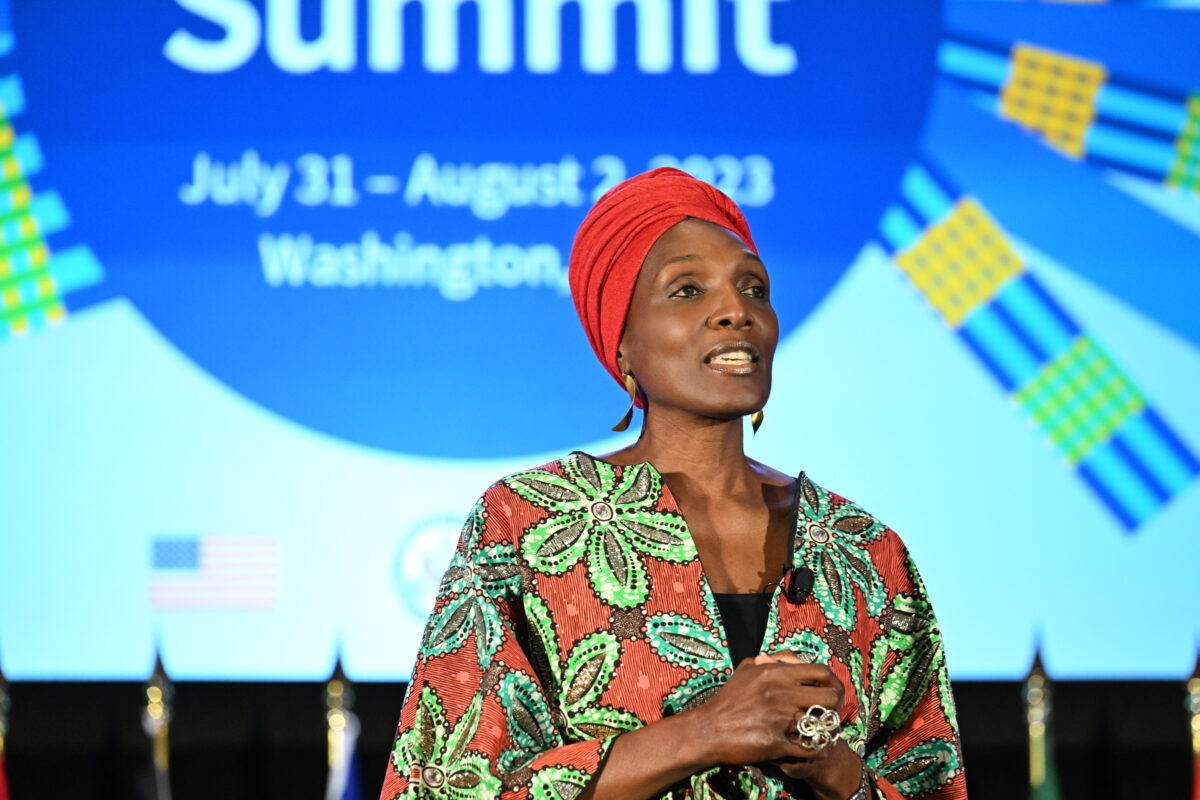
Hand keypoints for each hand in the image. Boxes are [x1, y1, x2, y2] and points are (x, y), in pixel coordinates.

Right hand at [685, 650, 841, 768]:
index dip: (832, 682)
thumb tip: (791, 658)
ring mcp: (778, 719)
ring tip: (820, 732)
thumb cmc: (728, 700)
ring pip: (821, 725)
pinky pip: (809, 749)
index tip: (832, 691)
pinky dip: (814, 750)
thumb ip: (770, 660)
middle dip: (833, 708)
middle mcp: (780, 693)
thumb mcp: (746, 670)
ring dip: (824, 730)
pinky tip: (810, 748)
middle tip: (828, 715)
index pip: (821, 671)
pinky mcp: (775, 743)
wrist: (708, 730)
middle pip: (828, 698)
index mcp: (774, 673)